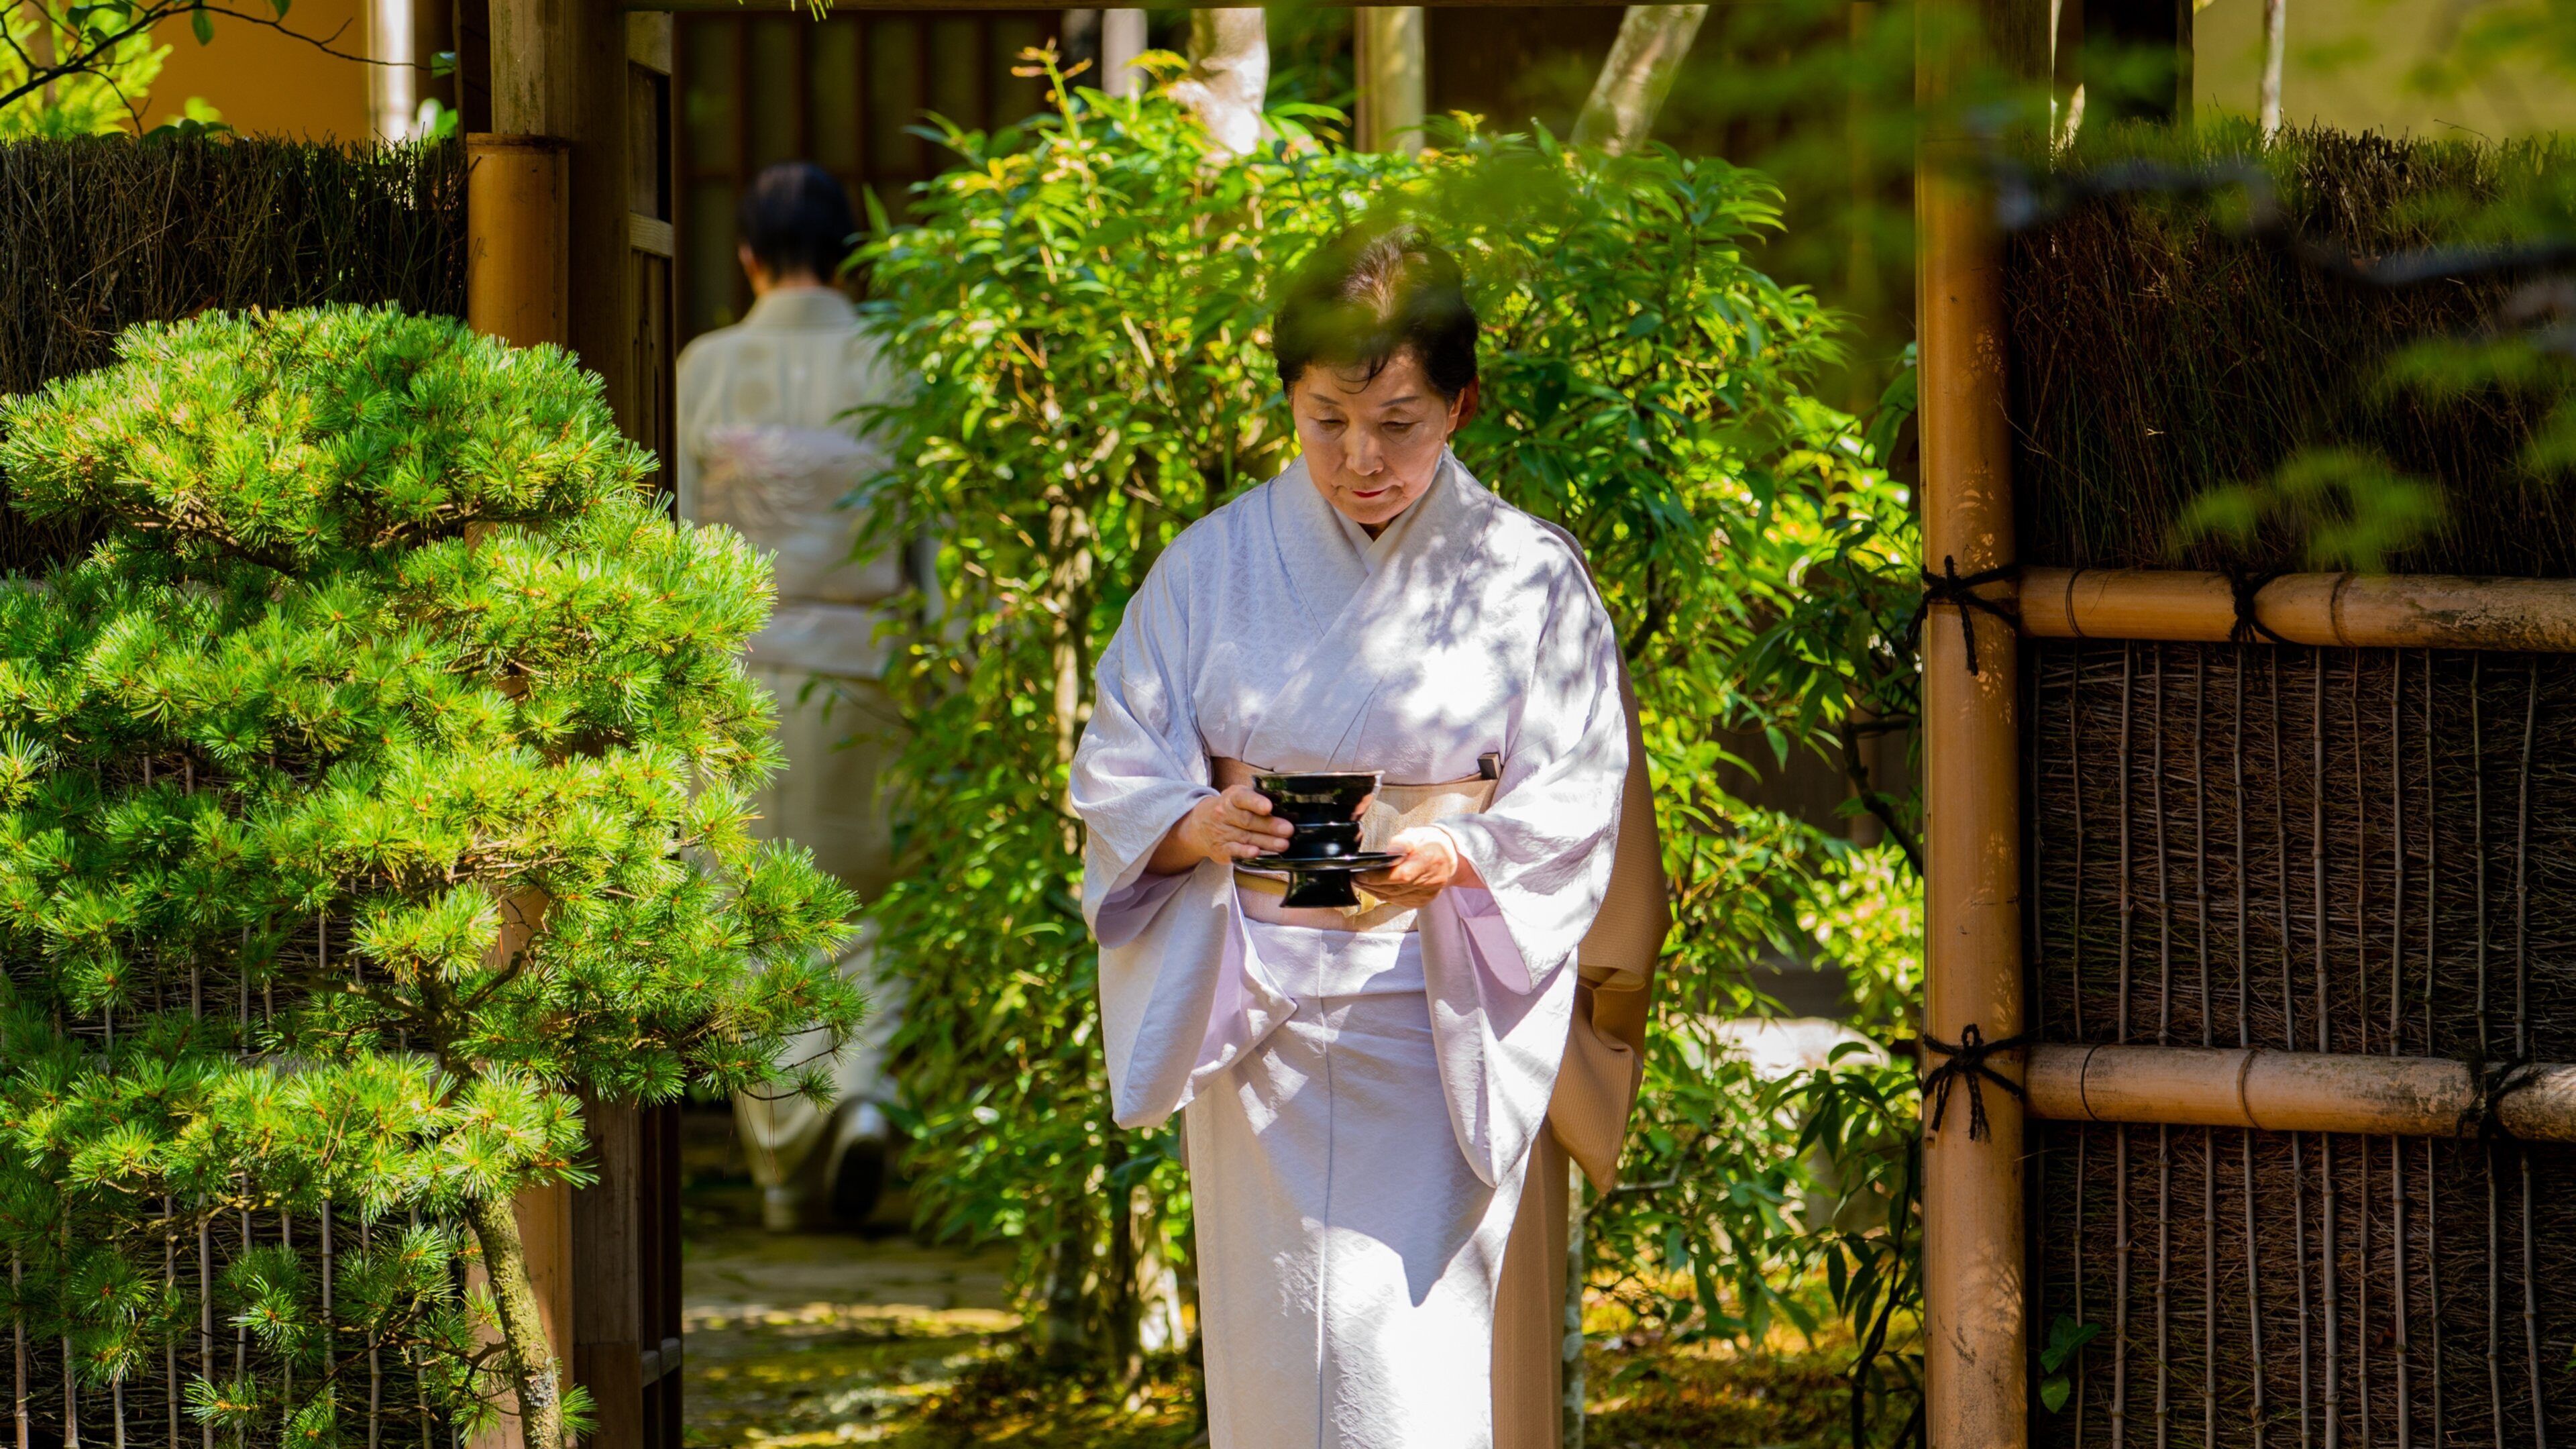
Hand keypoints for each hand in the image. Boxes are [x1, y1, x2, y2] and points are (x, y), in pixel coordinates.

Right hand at [1149, 784, 1294, 872]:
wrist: (1200, 826)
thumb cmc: (1229, 810)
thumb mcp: (1239, 797)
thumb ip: (1258, 800)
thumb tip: (1286, 805)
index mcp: (1232, 798)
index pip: (1243, 798)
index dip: (1256, 802)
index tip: (1269, 807)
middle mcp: (1225, 814)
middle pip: (1248, 820)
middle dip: (1270, 825)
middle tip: (1289, 829)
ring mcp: (1222, 833)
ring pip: (1246, 837)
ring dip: (1266, 842)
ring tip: (1283, 844)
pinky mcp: (1221, 849)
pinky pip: (1234, 851)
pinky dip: (1245, 852)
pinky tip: (1256, 853)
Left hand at [1358, 826, 1460, 909]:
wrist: (1449, 858)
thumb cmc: (1430, 844)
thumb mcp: (1417, 834)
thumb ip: (1403, 841)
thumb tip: (1390, 851)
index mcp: (1429, 860)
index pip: (1401, 875)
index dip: (1378, 877)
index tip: (1360, 874)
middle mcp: (1431, 881)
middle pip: (1395, 888)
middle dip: (1371, 884)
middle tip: (1354, 877)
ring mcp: (1427, 894)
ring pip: (1394, 897)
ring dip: (1374, 891)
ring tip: (1360, 882)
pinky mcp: (1422, 902)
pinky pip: (1398, 902)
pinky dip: (1384, 896)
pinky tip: (1374, 889)